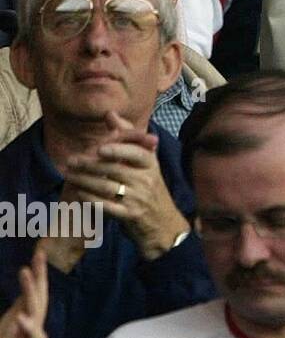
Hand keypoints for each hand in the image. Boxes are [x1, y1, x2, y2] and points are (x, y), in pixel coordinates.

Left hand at [62, 111, 188, 260]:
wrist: (163, 223)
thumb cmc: (150, 187)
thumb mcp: (147, 162)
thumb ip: (128, 136)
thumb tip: (110, 114)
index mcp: (151, 165)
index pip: (137, 153)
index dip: (119, 150)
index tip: (100, 148)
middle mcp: (147, 180)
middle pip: (115, 169)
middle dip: (90, 165)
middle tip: (71, 160)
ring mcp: (139, 199)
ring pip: (107, 187)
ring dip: (84, 181)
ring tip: (68, 175)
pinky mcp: (129, 215)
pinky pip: (107, 206)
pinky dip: (91, 200)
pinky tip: (80, 194)